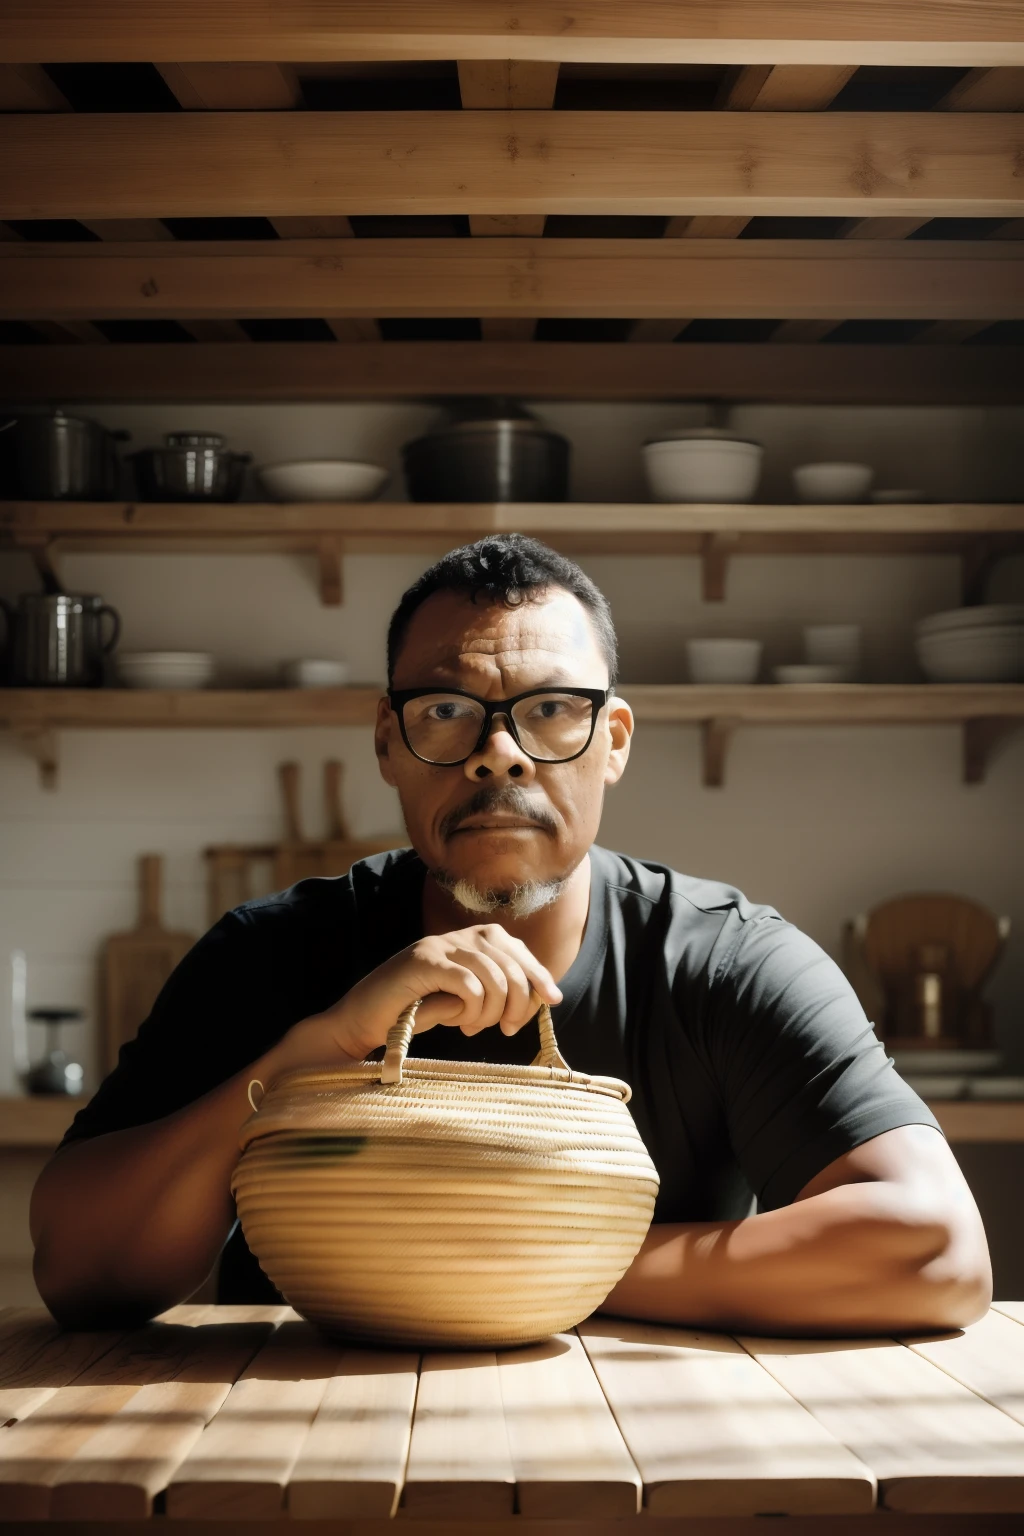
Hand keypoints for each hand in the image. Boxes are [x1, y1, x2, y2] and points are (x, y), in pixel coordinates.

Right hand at [261, 925, 562, 1076]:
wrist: (362, 1021)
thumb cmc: (413, 1012)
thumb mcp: (462, 1001)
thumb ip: (494, 993)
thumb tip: (538, 997)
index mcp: (468, 940)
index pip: (516, 948)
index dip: (538, 974)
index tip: (552, 1001)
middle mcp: (455, 936)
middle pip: (510, 962)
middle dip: (518, 1000)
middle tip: (507, 1029)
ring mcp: (437, 947)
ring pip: (492, 975)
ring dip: (492, 1009)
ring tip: (474, 1027)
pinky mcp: (421, 963)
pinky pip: (467, 984)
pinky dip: (472, 1008)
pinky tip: (460, 1022)